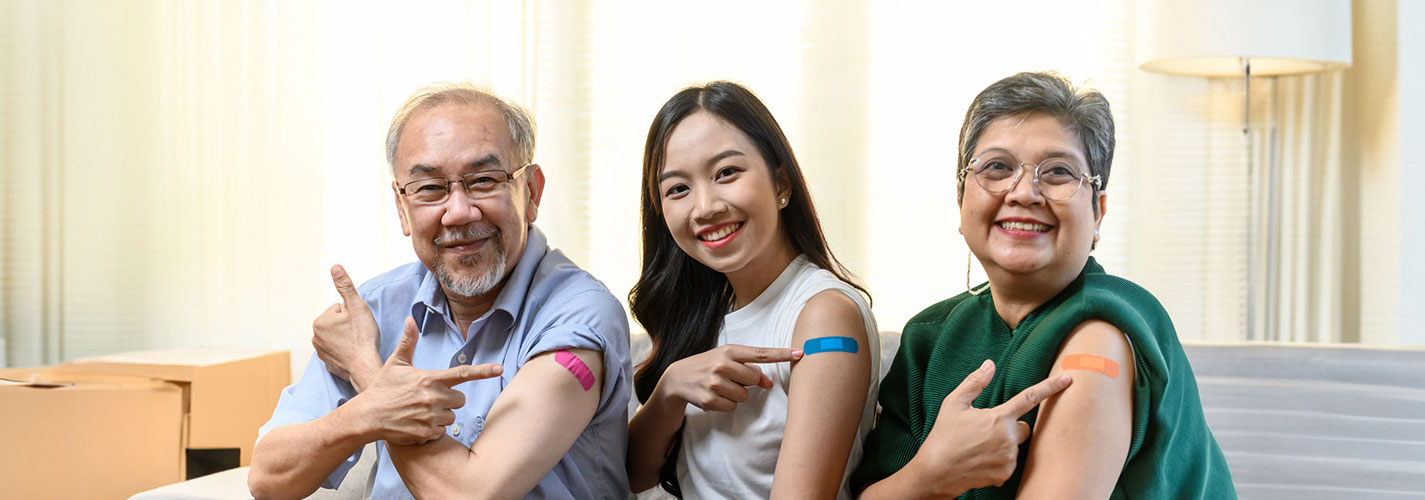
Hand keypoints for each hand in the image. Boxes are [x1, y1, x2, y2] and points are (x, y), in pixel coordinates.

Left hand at [312, 264, 380, 388]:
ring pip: (338, 336)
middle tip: (359, 334)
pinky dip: (346, 350)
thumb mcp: (356, 306)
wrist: (365, 367)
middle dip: (348, 325)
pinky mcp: (327, 363)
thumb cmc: (362, 337)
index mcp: (320, 321)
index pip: (339, 309)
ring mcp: (320, 351)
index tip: (357, 325)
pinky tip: (354, 353)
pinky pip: (338, 350)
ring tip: (357, 343)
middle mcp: (315, 336)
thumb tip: (335, 267)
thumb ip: (345, 286)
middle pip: (337, 322)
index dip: (352, 315)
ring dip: (347, 337)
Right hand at [352, 317, 503, 445]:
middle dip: (449, 399)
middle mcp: (434, 398)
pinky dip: (433, 430)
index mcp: (430, 379)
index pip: (463, 373)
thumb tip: (410, 319)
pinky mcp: (427, 434)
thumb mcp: (395, 363)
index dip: (483, 371)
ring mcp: (431, 417)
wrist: (367, 416)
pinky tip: (417, 423)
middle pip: (460, 399)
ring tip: (420, 411)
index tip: (500, 369)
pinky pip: (442, 432)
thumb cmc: (383, 388)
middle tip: (429, 398)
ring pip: (452, 417)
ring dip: (441, 415)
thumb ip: (408, 342)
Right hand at [652, 344, 802, 411]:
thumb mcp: (726, 360)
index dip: (782, 354)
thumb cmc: (708, 366)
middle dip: (747, 383)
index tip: (801, 353)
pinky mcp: (709, 399)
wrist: (677, 378)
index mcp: (729, 350)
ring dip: (736, 395)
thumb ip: (749, 368)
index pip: (761, 353)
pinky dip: (726, 404)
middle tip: (731, 379)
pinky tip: (713, 396)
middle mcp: (722, 364)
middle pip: (754, 379)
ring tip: (720, 387)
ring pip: (744, 396)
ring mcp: (715, 382)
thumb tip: (769, 383)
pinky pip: (732, 406)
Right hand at [909, 359, 1071, 494]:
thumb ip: (974, 382)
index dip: (1050, 387)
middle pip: (1024, 428)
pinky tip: (980, 461)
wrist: (936, 472)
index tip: (1067, 378)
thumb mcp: (954, 404)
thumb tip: (989, 365)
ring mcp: (1008, 458)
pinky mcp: (1005, 473)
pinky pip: (1009, 463)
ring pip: (1015, 446)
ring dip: (1003, 445)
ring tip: (979, 448)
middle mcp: (1008, 438)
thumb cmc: (943, 435)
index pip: (1030, 397)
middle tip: (987, 431)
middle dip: (1011, 427)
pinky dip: (998, 461)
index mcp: (998, 417)